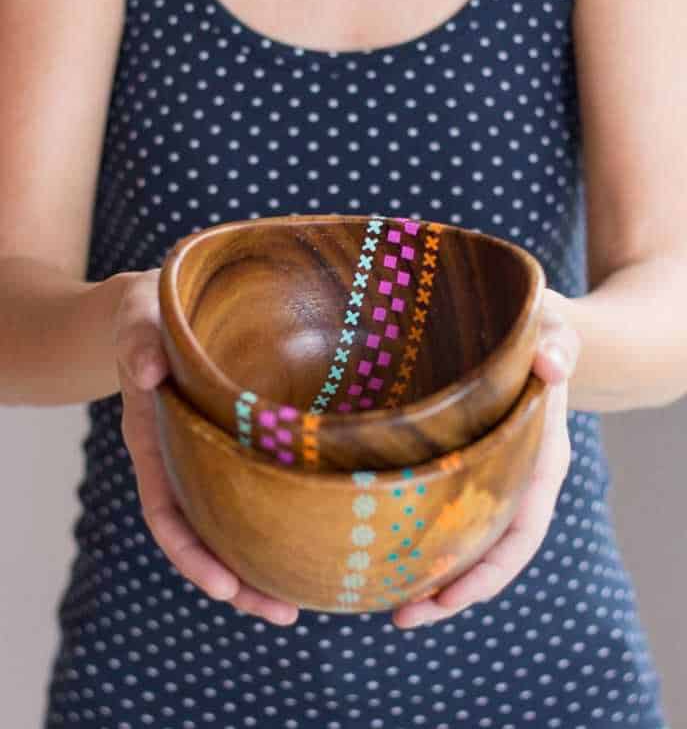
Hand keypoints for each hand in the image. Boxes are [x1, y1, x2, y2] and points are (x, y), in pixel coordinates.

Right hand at [113, 268, 299, 626]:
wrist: (158, 307)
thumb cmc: (148, 314)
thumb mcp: (138, 319)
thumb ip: (137, 341)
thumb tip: (147, 371)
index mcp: (153, 441)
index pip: (166, 511)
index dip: (192, 553)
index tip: (223, 588)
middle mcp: (182, 459)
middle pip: (206, 535)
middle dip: (239, 581)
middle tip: (285, 612)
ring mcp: (210, 455)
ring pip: (233, 522)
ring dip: (262, 563)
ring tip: (303, 600)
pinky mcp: (239, 441)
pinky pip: (256, 488)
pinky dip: (277, 518)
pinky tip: (314, 534)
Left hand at [392, 286, 581, 629]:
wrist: (529, 326)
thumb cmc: (539, 330)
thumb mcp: (554, 330)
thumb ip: (558, 344)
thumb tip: (552, 365)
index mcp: (541, 460)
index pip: (522, 532)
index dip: (488, 571)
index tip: (447, 600)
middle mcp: (514, 478)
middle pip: (488, 553)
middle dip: (449, 591)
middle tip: (400, 618)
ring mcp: (485, 475)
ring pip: (462, 541)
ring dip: (428, 575)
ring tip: (385, 605)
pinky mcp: (455, 463)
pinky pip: (441, 511)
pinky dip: (417, 537)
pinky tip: (378, 549)